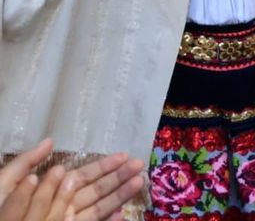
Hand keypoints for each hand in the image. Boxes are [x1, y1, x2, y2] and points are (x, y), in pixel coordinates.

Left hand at [0, 140, 143, 220]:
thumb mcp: (4, 182)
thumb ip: (25, 163)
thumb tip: (50, 141)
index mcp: (50, 189)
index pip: (83, 175)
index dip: (103, 166)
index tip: (123, 155)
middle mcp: (63, 205)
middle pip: (96, 190)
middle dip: (119, 177)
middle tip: (140, 164)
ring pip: (99, 208)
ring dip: (120, 195)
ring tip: (139, 182)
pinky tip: (122, 214)